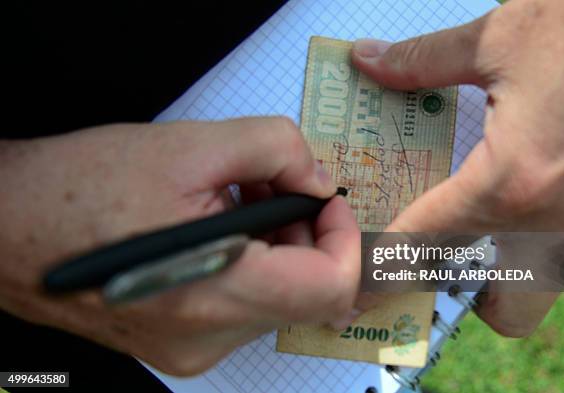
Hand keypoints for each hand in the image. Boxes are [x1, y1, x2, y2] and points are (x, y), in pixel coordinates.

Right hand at [0, 118, 360, 374]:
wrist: (13, 228)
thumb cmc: (81, 189)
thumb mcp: (187, 147)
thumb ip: (273, 149)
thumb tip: (316, 177)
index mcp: (214, 295)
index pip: (330, 287)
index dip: (344, 237)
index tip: (325, 198)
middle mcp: (208, 339)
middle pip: (305, 291)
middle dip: (304, 230)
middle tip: (272, 184)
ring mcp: (194, 348)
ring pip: (276, 296)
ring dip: (276, 243)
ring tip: (237, 198)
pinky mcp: (181, 342)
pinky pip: (243, 303)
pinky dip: (249, 261)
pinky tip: (218, 224)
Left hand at [351, 0, 563, 335]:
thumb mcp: (500, 40)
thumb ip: (423, 62)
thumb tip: (367, 60)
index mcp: (511, 185)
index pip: (425, 241)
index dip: (386, 263)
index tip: (367, 279)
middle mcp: (560, 222)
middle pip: (506, 310)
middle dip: (465, 296)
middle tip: (437, 258)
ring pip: (544, 284)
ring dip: (506, 271)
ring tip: (477, 227)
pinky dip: (542, 239)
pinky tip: (527, 191)